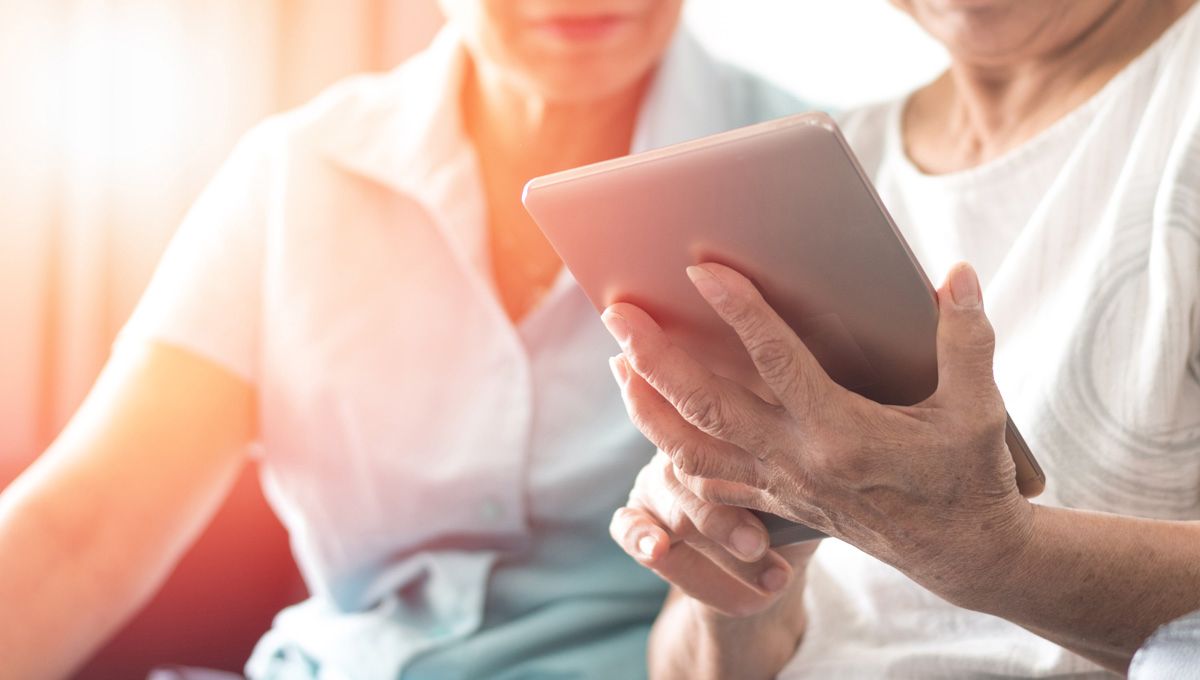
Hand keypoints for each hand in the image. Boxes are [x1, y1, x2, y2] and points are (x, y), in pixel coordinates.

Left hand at [602, 262, 1034, 602]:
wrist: (959, 552)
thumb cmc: (968, 475)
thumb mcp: (980, 408)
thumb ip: (967, 338)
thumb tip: (957, 274)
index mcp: (844, 432)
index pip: (778, 363)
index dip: (739, 312)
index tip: (701, 268)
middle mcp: (798, 461)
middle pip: (708, 407)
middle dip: (657, 358)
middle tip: (618, 312)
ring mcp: (779, 485)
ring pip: (691, 450)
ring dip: (648, 406)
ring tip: (619, 362)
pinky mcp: (774, 500)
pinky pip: (707, 481)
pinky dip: (671, 449)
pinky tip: (653, 417)